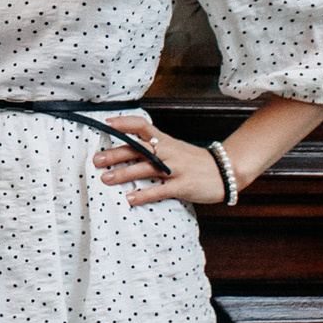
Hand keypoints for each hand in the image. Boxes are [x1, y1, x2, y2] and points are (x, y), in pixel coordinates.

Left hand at [94, 125, 228, 208]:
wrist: (226, 170)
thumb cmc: (194, 161)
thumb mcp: (174, 148)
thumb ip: (154, 147)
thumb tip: (127, 150)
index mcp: (165, 141)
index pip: (142, 126)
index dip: (124, 123)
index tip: (105, 123)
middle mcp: (168, 151)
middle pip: (138, 148)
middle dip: (115, 153)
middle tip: (96, 160)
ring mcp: (176, 168)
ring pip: (146, 168)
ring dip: (123, 174)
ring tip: (105, 179)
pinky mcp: (183, 186)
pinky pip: (160, 190)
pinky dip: (144, 195)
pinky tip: (130, 199)